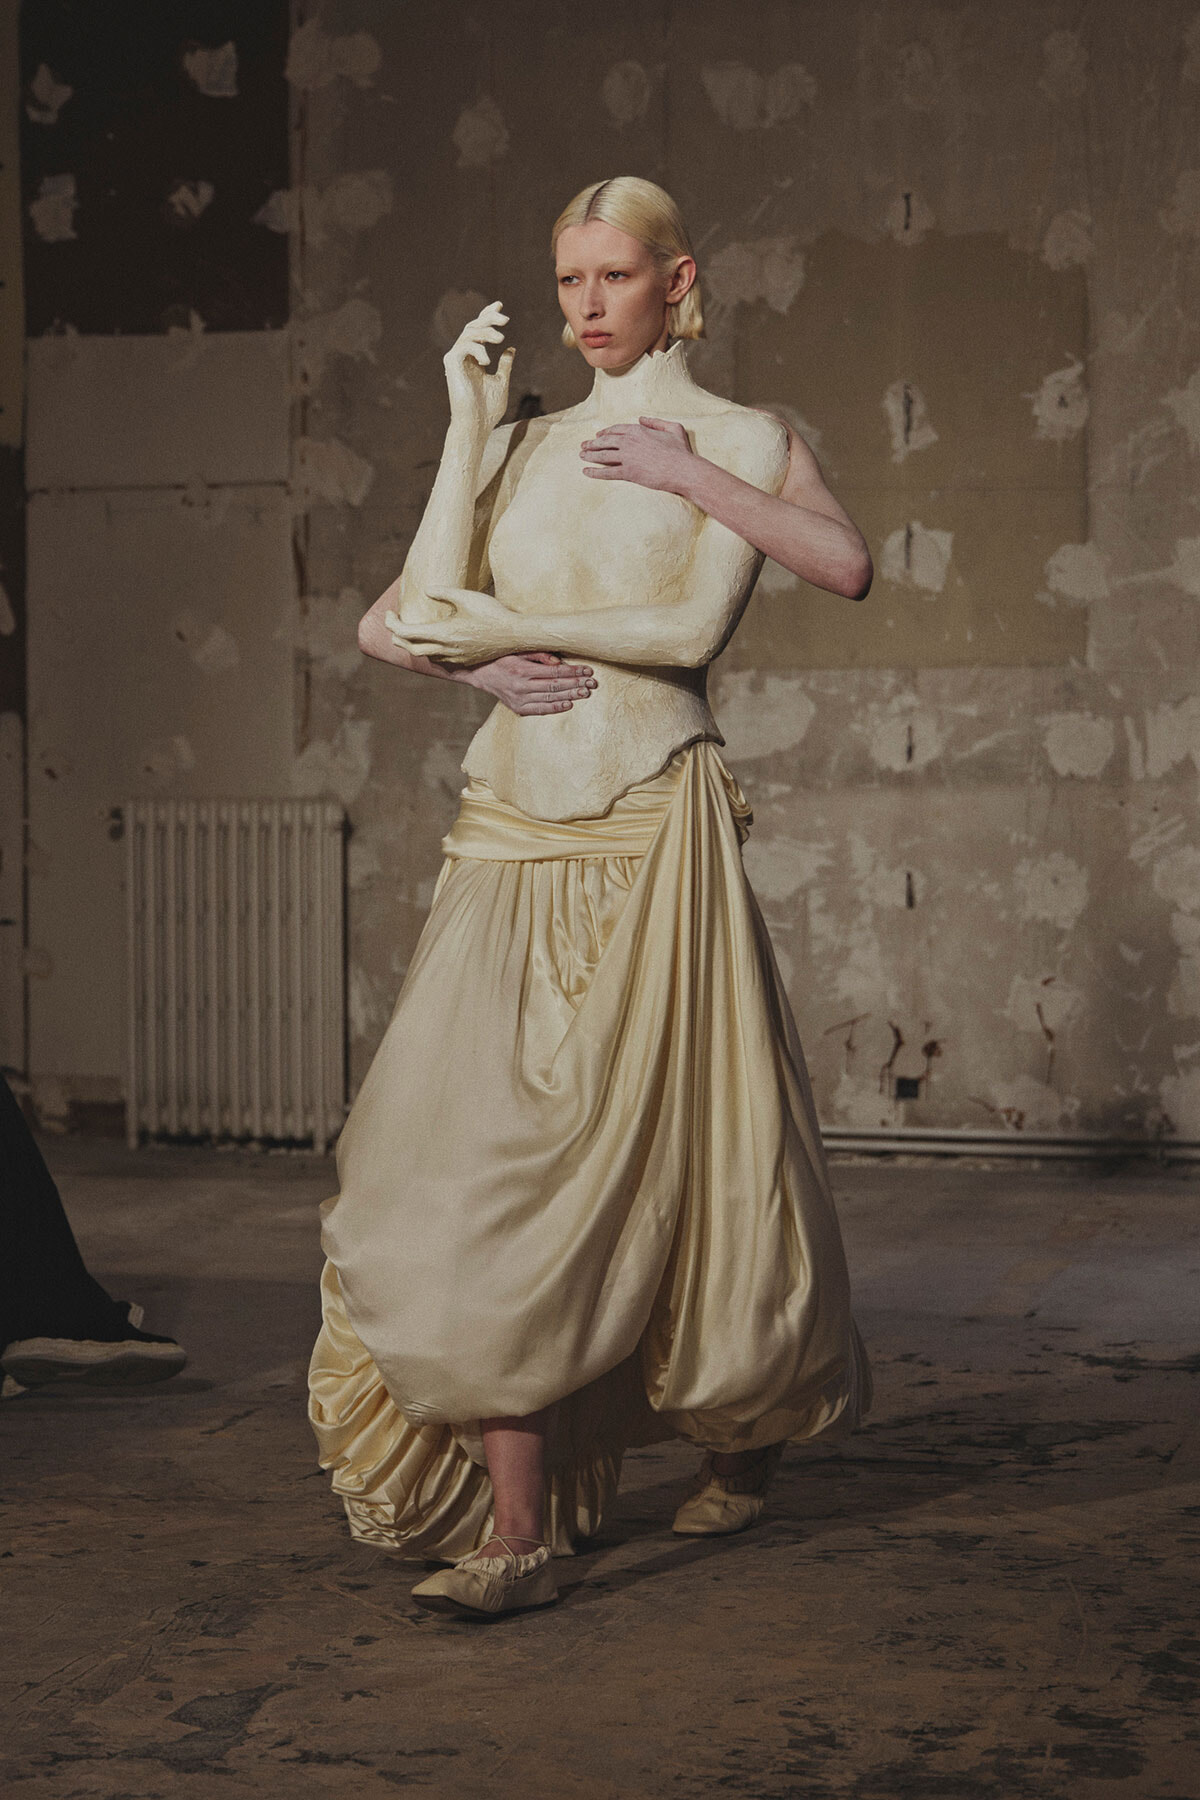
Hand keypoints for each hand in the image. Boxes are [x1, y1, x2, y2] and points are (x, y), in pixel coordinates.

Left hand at [385, 588, 522, 664]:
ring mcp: (455, 657)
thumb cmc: (492, 613)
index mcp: (443, 633)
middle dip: (397, 636)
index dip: (392, 624)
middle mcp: (446, 649)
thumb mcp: (467, 597)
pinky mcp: (464, 661)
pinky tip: (432, 642)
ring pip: (425, 655)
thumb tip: (427, 590)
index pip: (407, 633)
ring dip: (413, 645)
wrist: (515, 634)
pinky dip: (429, 650)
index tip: (389, 614)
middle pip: (411, 648)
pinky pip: (439, 659)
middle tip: (394, 623)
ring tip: (409, 633)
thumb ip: (444, 593)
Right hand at [444, 301, 514, 435]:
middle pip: (473, 326)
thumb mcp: (501, 382)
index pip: (480, 331)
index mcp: (474, 359)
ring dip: (486, 332)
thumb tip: (511, 349)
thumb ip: (505, 365)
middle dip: (489, 318)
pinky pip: (464, 345)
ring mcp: (456, 359)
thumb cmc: (487, 409)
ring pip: (469, 332)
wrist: (476, 424)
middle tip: (506, 319)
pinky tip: (487, 360)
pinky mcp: (451, 363)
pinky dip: (477, 348)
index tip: (499, 305)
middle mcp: (463, 356)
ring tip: (501, 338)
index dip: (488, 316)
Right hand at [469, 651, 596, 715]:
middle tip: (592, 684)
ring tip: (586, 693)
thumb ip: (539, 655)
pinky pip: (540, 710)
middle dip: (576, 684)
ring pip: (550, 698)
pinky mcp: (518, 708)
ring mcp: (519, 699)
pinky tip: (569, 704)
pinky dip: (555, 708)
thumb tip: (559, 663)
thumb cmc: (502, 658)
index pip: (554, 672)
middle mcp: (521, 686)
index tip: (587, 670)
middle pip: (555, 686)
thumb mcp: (518, 650)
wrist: (480, 673)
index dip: (573, 672)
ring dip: (570, 696)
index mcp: (522, 669)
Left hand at [579, 416, 696, 492]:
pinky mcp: (628, 473)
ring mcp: (627, 457)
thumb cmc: (681, 451)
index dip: (605, 432)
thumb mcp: (673, 428)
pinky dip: (594, 472)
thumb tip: (641, 418)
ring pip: (603, 455)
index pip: (616, 430)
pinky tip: (586, 472)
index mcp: (639, 430)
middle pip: (605, 441)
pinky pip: (607, 472)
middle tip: (583, 445)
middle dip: (592, 443)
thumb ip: (656, 421)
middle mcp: (629, 442)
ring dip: (590, 455)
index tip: (598, 435)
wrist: (683, 470)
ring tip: (581, 456)